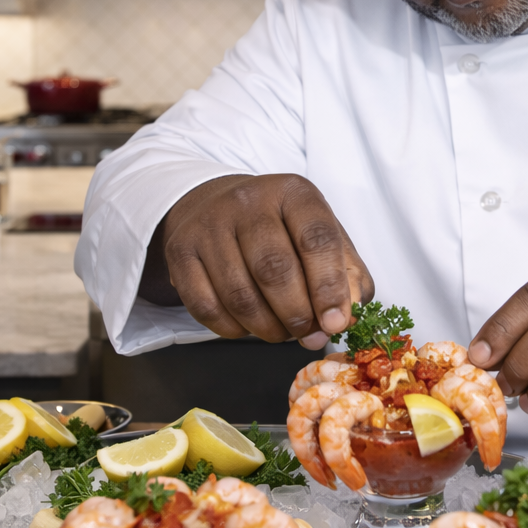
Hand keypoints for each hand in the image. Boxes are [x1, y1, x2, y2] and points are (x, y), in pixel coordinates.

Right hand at [143, 174, 372, 348]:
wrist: (216, 205)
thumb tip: (345, 317)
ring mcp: (209, 223)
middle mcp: (248, 200)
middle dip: (297, 314)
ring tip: (282, 333)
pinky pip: (206, 306)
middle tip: (308, 335)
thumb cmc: (281, 228)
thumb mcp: (323, 236)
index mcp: (294, 192)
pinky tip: (248, 326)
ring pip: (239, 294)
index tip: (336, 322)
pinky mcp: (180, 250)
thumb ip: (347, 274)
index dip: (329, 287)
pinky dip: (232, 329)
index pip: (316, 239)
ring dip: (266, 328)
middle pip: (274, 269)